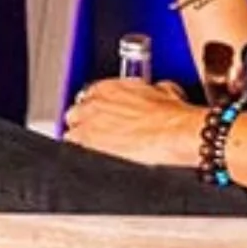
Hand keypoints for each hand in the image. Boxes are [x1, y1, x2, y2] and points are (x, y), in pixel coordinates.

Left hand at [62, 77, 203, 168]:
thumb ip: (149, 91)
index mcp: (109, 87)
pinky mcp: (88, 148)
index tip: (103, 115)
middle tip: (99, 133)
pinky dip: (82, 155)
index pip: (91, 95)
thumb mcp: (164, 92)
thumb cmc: (172, 117)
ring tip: (96, 150)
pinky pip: (73, 151)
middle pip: (76, 113)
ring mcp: (87, 127)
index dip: (97, 108)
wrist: (174, 135)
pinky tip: (94, 160)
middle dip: (85, 123)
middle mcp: (93, 104)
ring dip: (81, 140)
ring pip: (71, 134)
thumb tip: (154, 94)